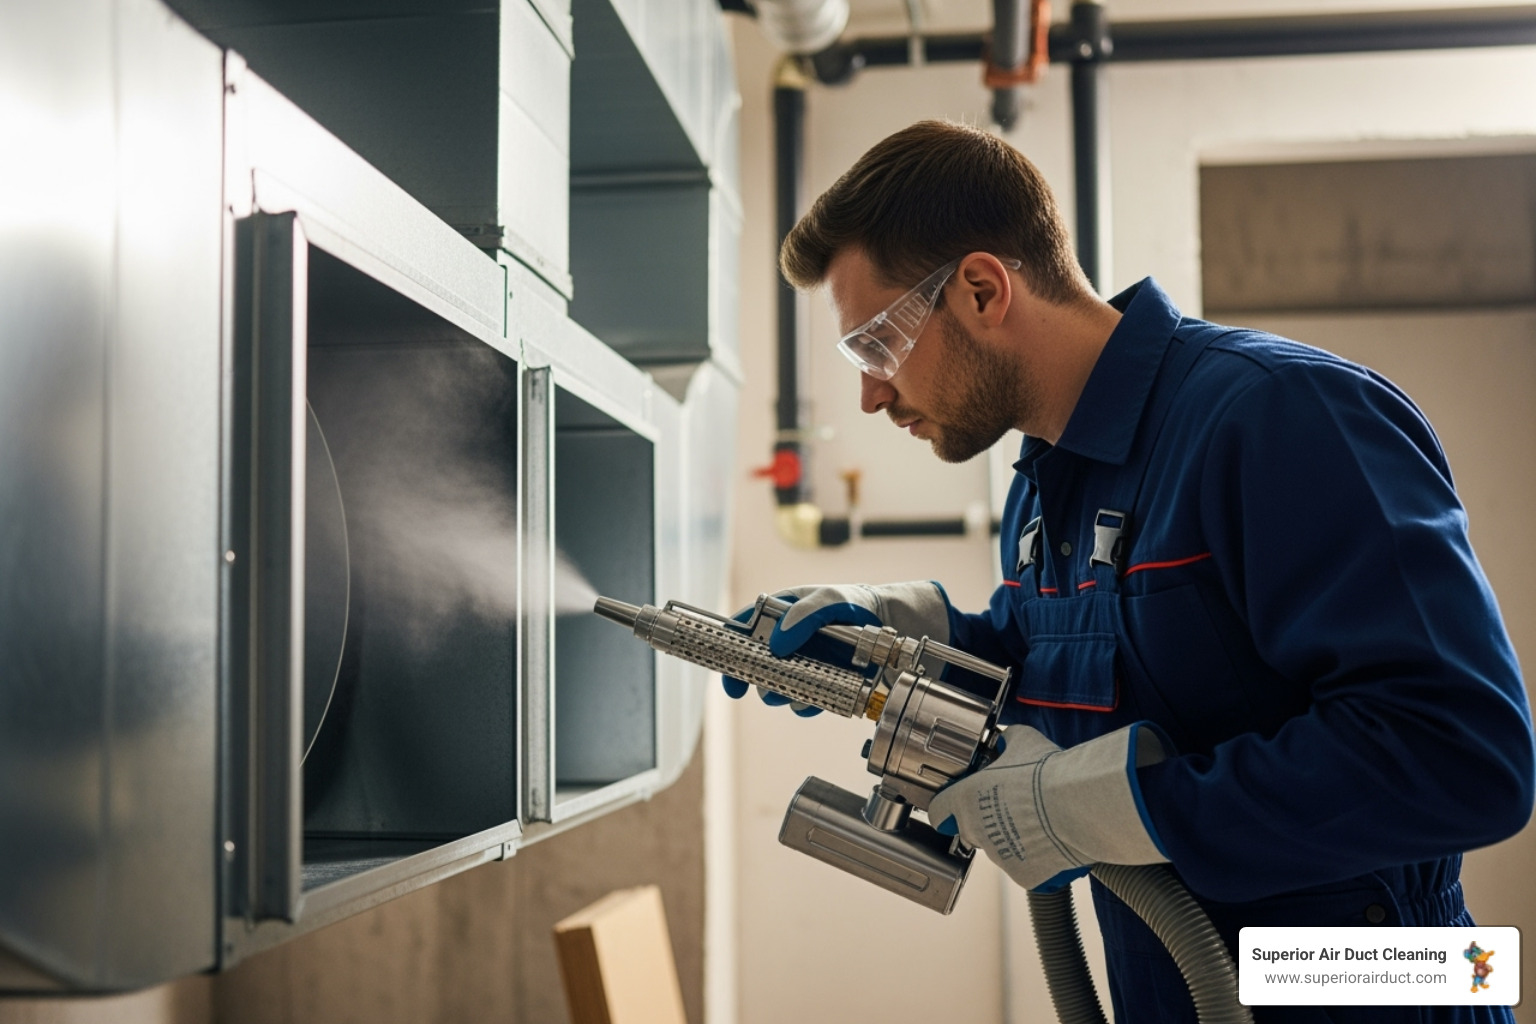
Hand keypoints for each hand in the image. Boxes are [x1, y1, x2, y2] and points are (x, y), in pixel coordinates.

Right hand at [719, 581, 952, 716]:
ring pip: (777, 684)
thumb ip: (803, 616)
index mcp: (781, 613)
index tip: (727, 670)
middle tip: (756, 687)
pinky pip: (805, 698)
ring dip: (777, 693)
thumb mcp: (829, 600)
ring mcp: (804, 661)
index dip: (730, 648)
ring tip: (784, 694)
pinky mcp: (823, 680)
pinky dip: (804, 703)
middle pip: (756, 663)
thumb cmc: (855, 603)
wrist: (891, 623)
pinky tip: (811, 701)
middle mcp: (788, 640)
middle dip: (754, 678)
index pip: (744, 628)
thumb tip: (777, 645)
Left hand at [929, 723, 1172, 891]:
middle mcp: (977, 832)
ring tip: (1043, 822)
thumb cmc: (1048, 772)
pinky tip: (1056, 842)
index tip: (957, 808)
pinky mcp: (1026, 877)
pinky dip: (1041, 861)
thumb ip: (1006, 743)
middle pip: (972, 833)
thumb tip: (1005, 742)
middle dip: (988, 823)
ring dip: (1015, 841)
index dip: (948, 810)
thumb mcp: (1021, 740)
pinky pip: (1029, 871)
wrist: (1078, 805)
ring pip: (1002, 852)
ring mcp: (1001, 858)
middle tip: (1015, 808)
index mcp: (966, 800)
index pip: (939, 813)